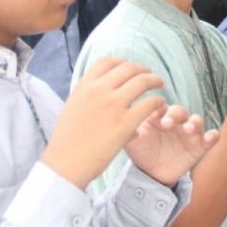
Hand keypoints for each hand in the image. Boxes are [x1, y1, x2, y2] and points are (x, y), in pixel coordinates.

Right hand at [42, 58, 166, 189]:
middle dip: (142, 69)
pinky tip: (159, 104)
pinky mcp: (126, 122)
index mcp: (84, 86)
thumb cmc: (67, 141)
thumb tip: (99, 87)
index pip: (107, 62)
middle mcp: (99, 91)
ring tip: (160, 85)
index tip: (130, 68)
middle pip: (128, 68)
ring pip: (142, 81)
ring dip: (154, 80)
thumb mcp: (72, 107)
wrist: (66, 164)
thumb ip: (86, 94)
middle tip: (150, 75)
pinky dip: (157, 101)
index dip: (122, 62)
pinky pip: (150, 103)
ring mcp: (113, 105)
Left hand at [125, 105, 219, 186]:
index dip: (159, 110)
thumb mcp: (132, 142)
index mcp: (159, 116)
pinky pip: (210, 138)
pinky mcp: (199, 146)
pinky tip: (212, 136)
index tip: (154, 117)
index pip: (161, 107)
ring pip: (196, 121)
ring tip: (189, 129)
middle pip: (180, 111)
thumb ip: (128, 131)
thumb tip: (121, 121)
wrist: (152, 174)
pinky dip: (213, 135)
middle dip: (175, 115)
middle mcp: (176, 121)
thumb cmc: (141, 152)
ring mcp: (189, 133)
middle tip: (168, 124)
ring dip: (194, 122)